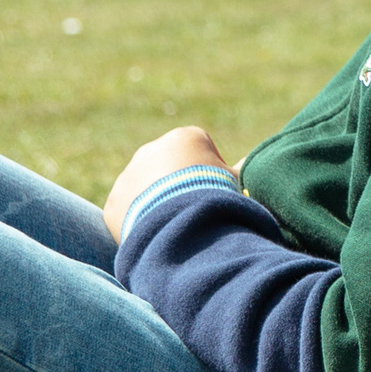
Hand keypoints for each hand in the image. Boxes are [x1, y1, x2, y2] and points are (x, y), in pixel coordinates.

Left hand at [102, 124, 234, 241]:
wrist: (181, 219)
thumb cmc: (216, 194)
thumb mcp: (236, 179)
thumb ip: (241, 169)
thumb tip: (256, 163)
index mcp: (186, 137)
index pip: (198, 152)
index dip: (209, 175)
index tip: (215, 193)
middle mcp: (153, 148)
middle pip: (167, 168)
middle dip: (177, 186)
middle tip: (193, 211)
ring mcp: (130, 174)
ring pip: (144, 190)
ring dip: (156, 204)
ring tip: (174, 226)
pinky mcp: (114, 201)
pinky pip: (127, 212)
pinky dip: (139, 223)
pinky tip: (156, 234)